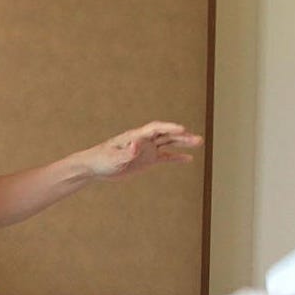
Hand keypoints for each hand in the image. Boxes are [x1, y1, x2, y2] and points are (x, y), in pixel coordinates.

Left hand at [85, 121, 202, 179]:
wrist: (95, 167)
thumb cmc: (101, 160)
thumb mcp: (113, 158)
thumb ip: (127, 152)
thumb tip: (137, 145)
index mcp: (135, 136)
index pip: (155, 129)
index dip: (169, 128)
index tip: (182, 129)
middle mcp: (144, 140)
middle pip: (166, 134)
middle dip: (182, 136)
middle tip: (197, 138)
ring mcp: (146, 149)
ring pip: (168, 143)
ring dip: (183, 143)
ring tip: (198, 143)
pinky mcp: (147, 160)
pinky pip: (165, 157)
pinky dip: (176, 157)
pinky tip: (189, 159)